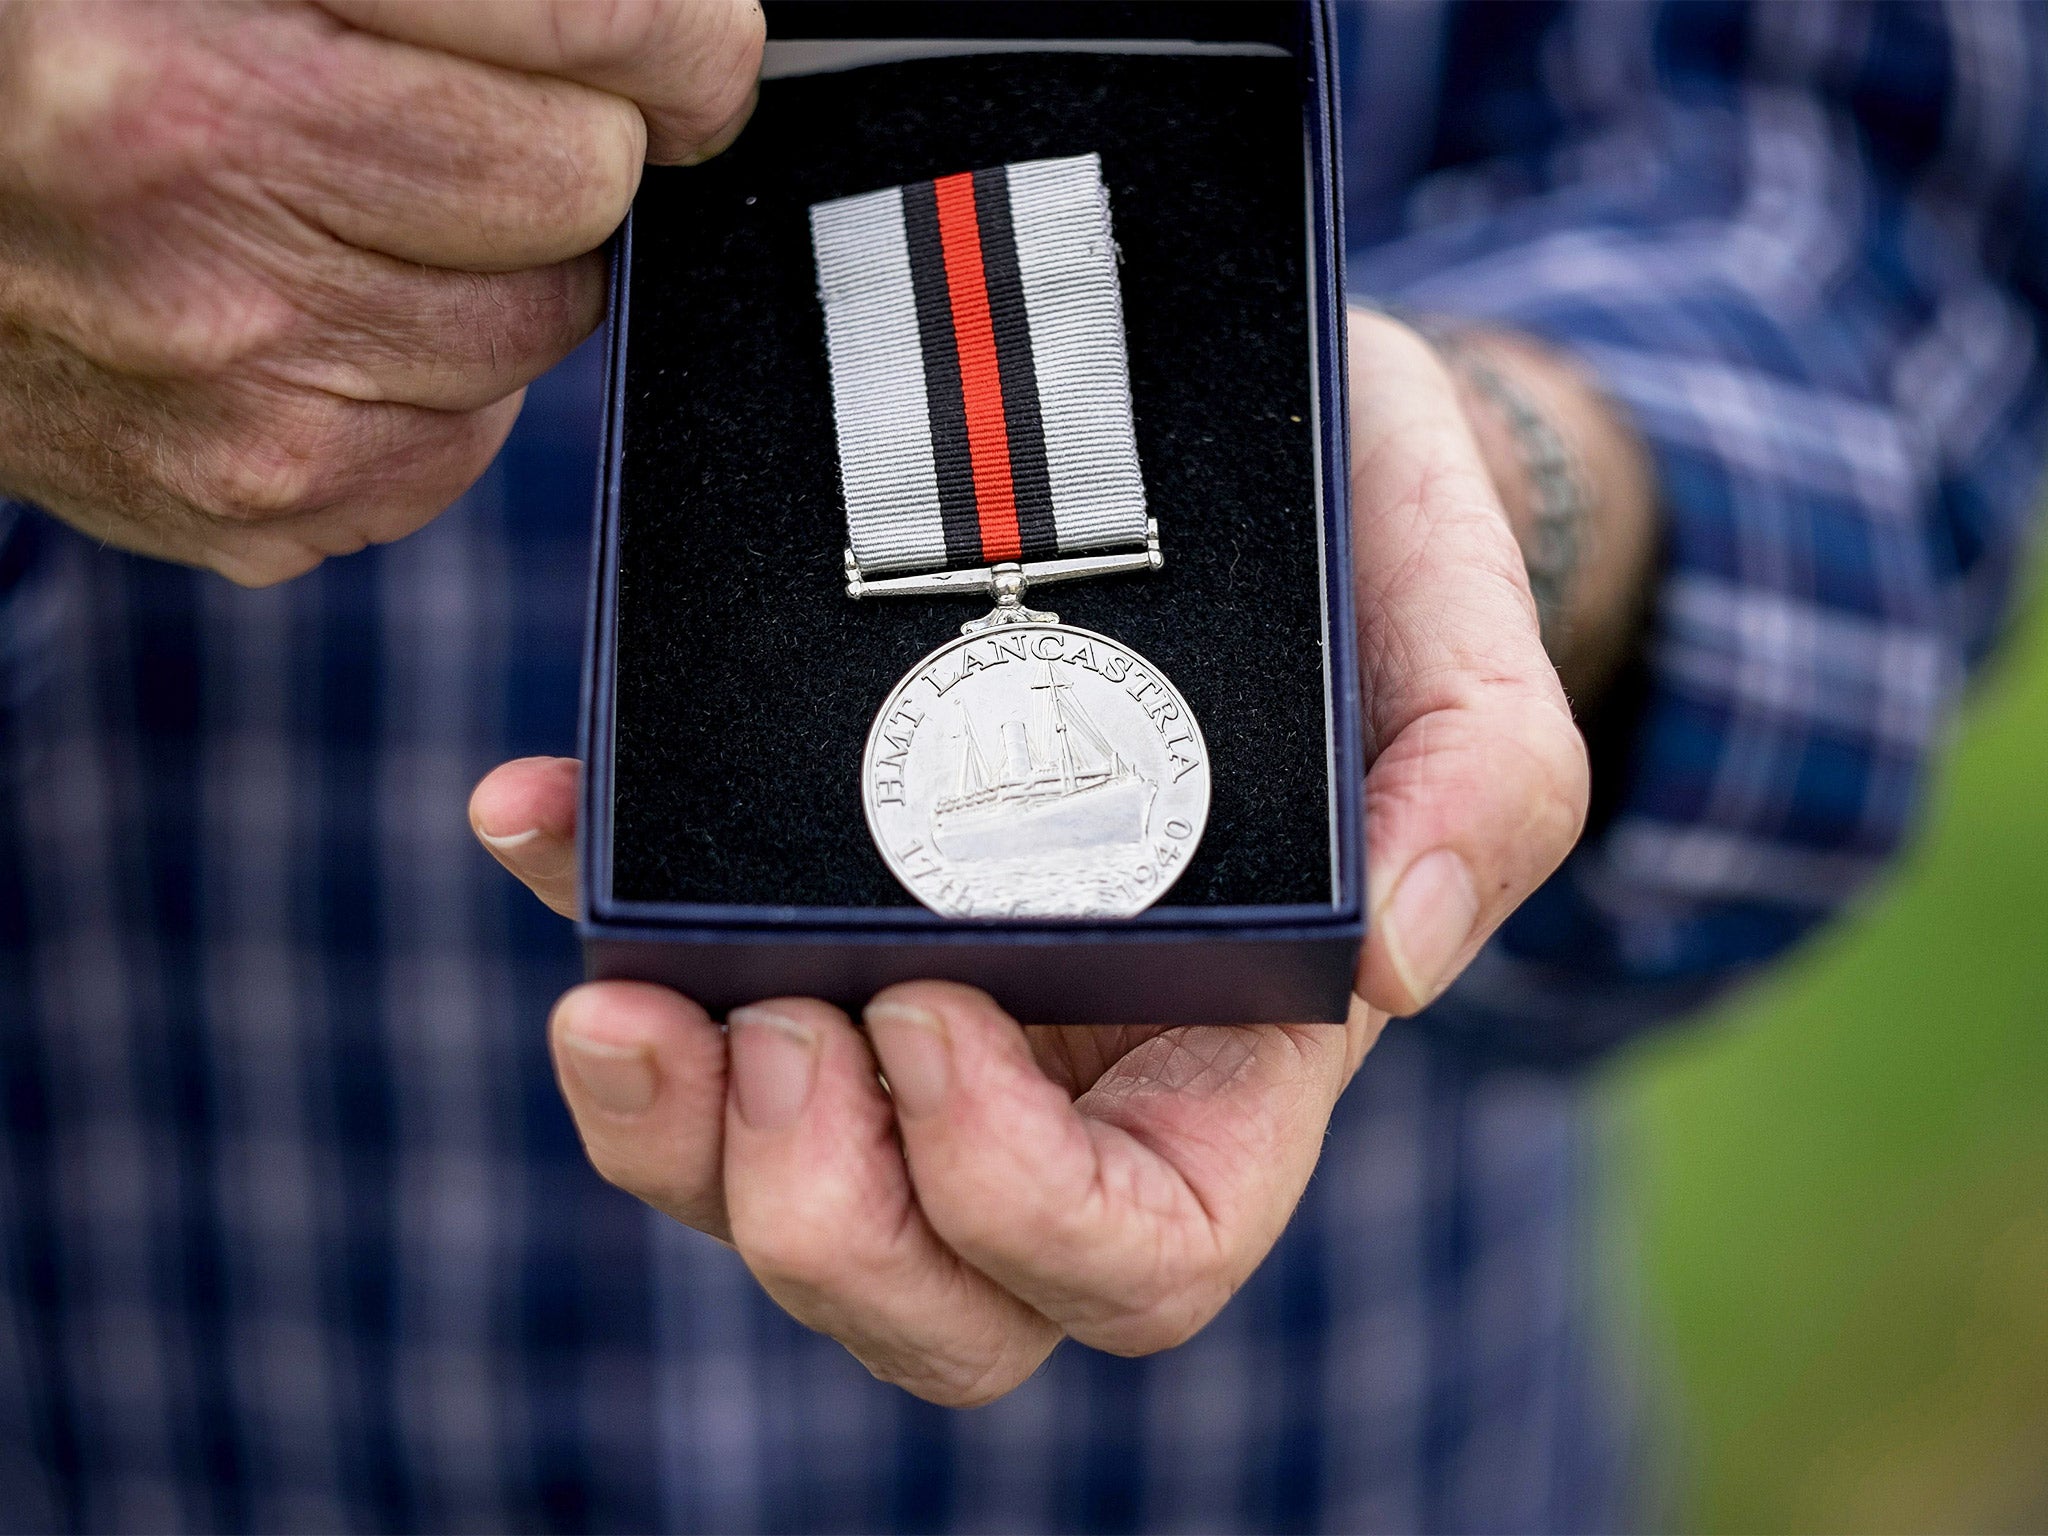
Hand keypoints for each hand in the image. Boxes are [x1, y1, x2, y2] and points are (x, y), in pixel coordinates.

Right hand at [0, 0, 761, 583]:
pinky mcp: (252, 499)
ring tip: (349, 212)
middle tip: (456, 117)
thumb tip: (636, 28)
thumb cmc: (45, 59)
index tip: (689, 48)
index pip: (585, 23)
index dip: (677, 37)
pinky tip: (314, 312)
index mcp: (187, 27)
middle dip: (561, 146)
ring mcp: (230, 377)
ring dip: (490, 268)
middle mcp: (202, 195)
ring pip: (537, 326)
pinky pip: (463, 444)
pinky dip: (429, 384)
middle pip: (581, 185)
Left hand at [470, 310, 1599, 1403]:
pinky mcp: (812, 896)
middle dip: (821, 1221)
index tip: (939, 1012)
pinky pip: (680, 987)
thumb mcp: (1464, 645)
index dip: (1017, 1206)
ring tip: (616, 997)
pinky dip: (585, 927)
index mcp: (1230, 1053)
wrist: (1243, 458)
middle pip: (937, 1295)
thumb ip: (1486, 798)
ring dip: (670, 1142)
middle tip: (771, 1029)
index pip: (1141, 1255)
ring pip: (779, 1197)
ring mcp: (930, 994)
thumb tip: (1392, 963)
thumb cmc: (1373, 564)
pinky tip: (531, 823)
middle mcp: (1070, 1067)